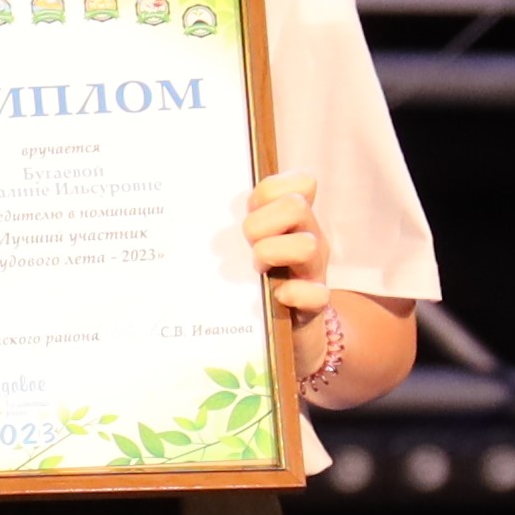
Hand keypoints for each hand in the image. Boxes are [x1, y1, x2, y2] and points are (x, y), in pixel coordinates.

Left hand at [248, 168, 331, 325]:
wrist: (286, 332)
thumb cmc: (261, 279)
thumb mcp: (253, 244)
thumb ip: (241, 223)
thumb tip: (198, 211)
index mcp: (296, 220)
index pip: (302, 182)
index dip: (269, 192)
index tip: (251, 212)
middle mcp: (311, 238)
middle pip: (296, 206)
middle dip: (259, 224)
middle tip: (248, 245)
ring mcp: (315, 271)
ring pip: (307, 246)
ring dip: (271, 254)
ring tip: (258, 270)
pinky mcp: (315, 305)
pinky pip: (316, 294)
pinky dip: (293, 294)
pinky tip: (278, 296)